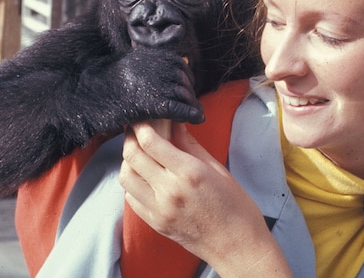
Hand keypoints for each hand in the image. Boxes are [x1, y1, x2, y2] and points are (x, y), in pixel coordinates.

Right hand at [90, 47, 203, 124]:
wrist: (86, 95)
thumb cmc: (104, 83)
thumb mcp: (127, 64)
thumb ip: (146, 65)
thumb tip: (164, 65)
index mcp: (151, 56)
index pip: (179, 65)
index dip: (186, 78)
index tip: (188, 88)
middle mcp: (156, 67)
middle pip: (184, 80)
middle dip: (190, 93)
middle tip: (194, 104)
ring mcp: (155, 84)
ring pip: (184, 94)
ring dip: (193, 104)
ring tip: (198, 114)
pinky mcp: (151, 104)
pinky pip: (179, 108)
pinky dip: (191, 114)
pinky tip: (198, 120)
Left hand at [119, 122, 292, 276]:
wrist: (238, 246)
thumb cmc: (236, 207)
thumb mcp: (218, 169)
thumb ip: (190, 145)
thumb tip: (174, 123)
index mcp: (189, 173)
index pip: (150, 142)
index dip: (141, 125)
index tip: (142, 117)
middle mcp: (170, 191)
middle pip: (132, 156)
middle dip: (130, 137)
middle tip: (136, 130)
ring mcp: (159, 209)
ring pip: (125, 177)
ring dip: (128, 161)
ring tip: (140, 154)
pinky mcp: (155, 223)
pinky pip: (131, 198)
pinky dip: (133, 183)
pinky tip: (145, 177)